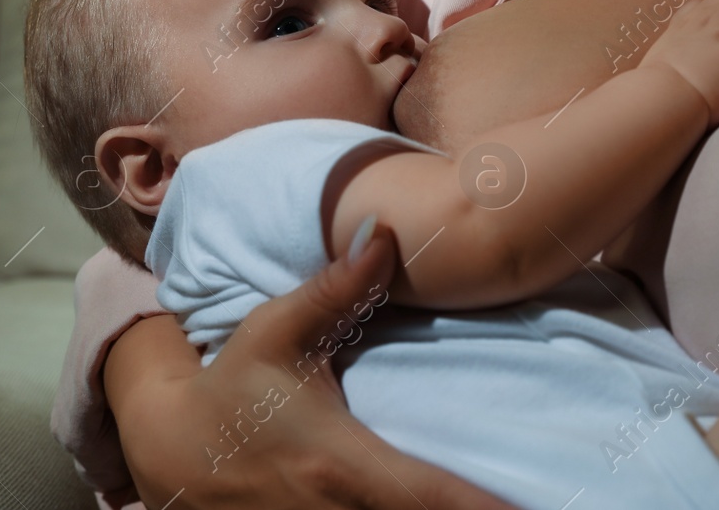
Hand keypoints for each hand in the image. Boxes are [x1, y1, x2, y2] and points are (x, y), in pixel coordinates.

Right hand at [109, 223, 520, 509]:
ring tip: (513, 506)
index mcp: (343, 466)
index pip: (435, 498)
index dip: (489, 508)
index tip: (539, 502)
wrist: (170, 451)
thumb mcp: (277, 334)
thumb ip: (336, 290)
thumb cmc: (234, 387)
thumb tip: (386, 235)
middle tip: (548, 498)